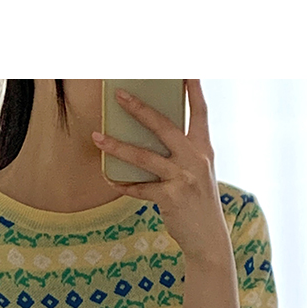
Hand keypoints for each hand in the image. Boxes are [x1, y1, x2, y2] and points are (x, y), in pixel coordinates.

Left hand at [91, 81, 228, 267]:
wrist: (209, 238)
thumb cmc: (198, 200)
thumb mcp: (197, 171)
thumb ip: (180, 152)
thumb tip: (146, 134)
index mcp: (204, 148)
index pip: (200, 112)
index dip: (193, 89)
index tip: (185, 69)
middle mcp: (196, 159)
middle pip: (164, 126)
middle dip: (139, 108)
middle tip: (119, 94)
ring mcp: (183, 178)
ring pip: (144, 156)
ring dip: (117, 146)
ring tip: (97, 137)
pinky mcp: (171, 197)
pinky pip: (139, 187)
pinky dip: (123, 183)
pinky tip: (110, 178)